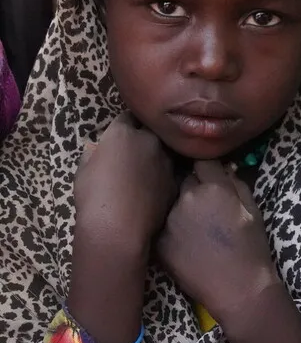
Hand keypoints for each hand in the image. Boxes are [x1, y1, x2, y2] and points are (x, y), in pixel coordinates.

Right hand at [74, 112, 176, 249]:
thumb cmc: (93, 196)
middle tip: (135, 150)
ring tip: (146, 169)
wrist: (119, 226)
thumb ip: (94, 153)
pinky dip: (163, 174)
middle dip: (144, 136)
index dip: (125, 125)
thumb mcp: (83, 170)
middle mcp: (149, 141)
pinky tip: (154, 187)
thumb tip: (98, 150)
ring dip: (157, 155)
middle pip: (150, 131)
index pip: (127, 117)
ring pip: (164, 150)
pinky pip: (170, 171)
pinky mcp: (176, 180)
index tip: (123, 132)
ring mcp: (166, 160)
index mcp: (123, 133)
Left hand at [156, 161, 279, 329]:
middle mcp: (187, 198)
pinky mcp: (158, 241)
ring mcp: (169, 220)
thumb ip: (236, 183)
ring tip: (195, 228)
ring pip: (172, 203)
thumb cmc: (252, 247)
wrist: (237, 287)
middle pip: (184, 180)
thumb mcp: (253, 208)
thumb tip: (224, 169)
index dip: (208, 168)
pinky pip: (163, 225)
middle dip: (193, 187)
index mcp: (214, 187)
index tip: (210, 176)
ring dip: (181, 208)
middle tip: (206, 204)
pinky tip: (185, 243)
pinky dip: (171, 229)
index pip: (203, 161)